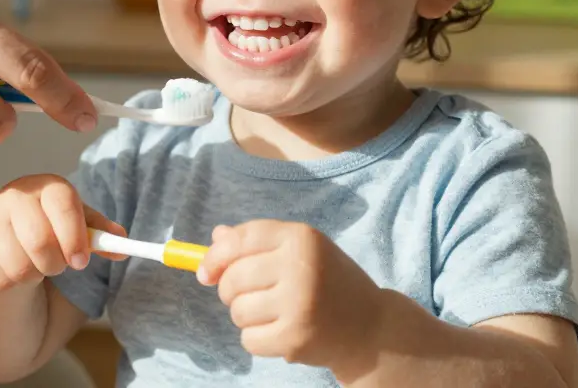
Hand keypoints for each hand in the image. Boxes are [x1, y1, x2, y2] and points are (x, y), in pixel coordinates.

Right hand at [0, 174, 125, 291]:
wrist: (1, 245)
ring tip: (35, 265)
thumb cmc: (46, 231)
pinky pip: (1, 277)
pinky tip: (13, 268)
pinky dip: (14, 282)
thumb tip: (121, 242)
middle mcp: (15, 195)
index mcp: (46, 186)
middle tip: (58, 267)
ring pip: (20, 265)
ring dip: (35, 275)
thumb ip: (99, 234)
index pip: (63, 202)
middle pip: (40, 240)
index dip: (75, 235)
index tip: (82, 261)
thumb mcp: (74, 228)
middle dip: (55, 263)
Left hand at [196, 220, 387, 375]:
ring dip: (246, 316)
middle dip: (230, 290)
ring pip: (238, 310)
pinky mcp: (296, 338)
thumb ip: (260, 242)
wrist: (372, 328)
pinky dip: (257, 339)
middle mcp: (300, 267)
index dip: (215, 256)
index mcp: (301, 238)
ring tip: (273, 314)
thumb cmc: (330, 283)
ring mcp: (299, 304)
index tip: (205, 272)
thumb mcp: (302, 251)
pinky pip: (249, 339)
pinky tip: (280, 332)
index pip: (240, 239)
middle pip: (233, 278)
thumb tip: (216, 237)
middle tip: (250, 296)